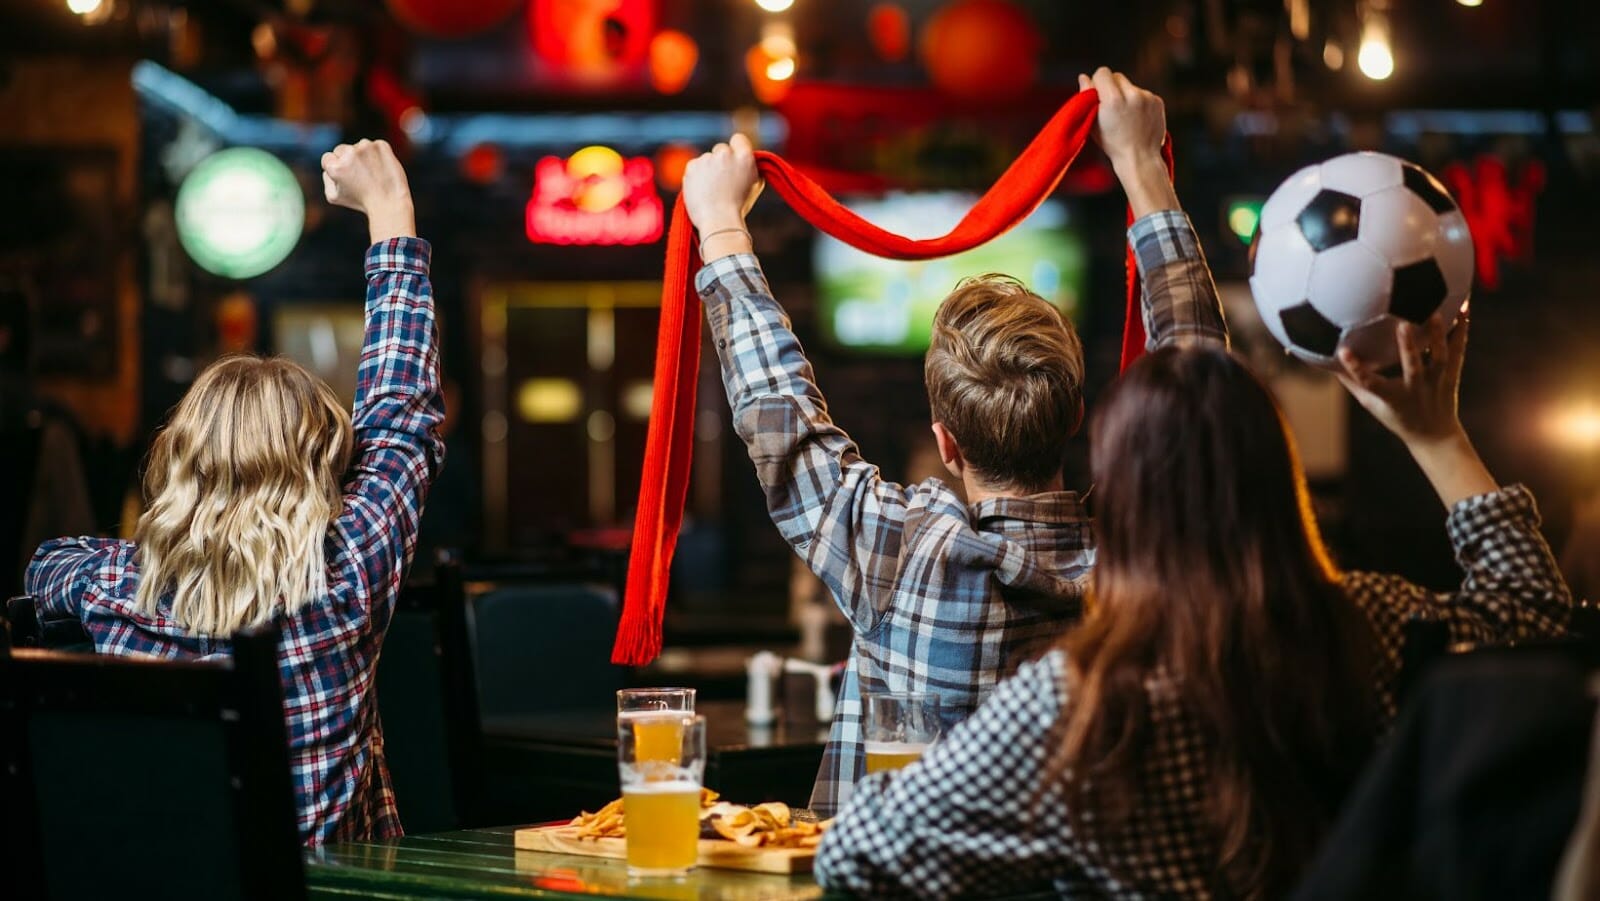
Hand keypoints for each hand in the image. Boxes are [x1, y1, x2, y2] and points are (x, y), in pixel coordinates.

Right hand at [322, 139, 415, 242]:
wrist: (391, 202)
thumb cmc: (362, 202)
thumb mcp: (334, 197)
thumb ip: (326, 179)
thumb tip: (329, 165)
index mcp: (336, 167)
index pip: (327, 158)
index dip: (336, 169)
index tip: (347, 178)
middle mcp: (349, 153)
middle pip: (341, 149)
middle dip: (348, 160)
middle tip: (360, 177)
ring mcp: (366, 147)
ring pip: (359, 147)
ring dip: (363, 156)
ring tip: (372, 174)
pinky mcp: (381, 145)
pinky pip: (375, 146)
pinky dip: (378, 155)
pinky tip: (382, 168)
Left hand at [682, 134, 763, 246]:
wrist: (718, 221)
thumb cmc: (738, 207)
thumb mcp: (754, 185)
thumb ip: (749, 167)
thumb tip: (745, 158)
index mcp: (745, 157)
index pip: (739, 139)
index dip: (736, 148)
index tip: (733, 158)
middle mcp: (725, 154)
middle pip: (721, 149)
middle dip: (721, 161)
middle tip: (722, 181)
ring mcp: (707, 159)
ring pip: (707, 159)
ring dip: (708, 170)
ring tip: (711, 191)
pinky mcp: (692, 166)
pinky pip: (695, 166)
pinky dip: (697, 176)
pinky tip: (702, 190)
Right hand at [1078, 68, 1175, 216]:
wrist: (1140, 158)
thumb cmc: (1112, 143)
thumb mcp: (1093, 123)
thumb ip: (1087, 97)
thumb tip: (1083, 76)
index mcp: (1113, 99)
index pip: (1103, 72)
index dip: (1098, 82)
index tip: (1098, 94)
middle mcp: (1131, 94)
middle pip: (1117, 76)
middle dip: (1112, 87)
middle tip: (1111, 107)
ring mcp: (1147, 97)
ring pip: (1130, 86)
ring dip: (1126, 95)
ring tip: (1126, 117)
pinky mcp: (1157, 100)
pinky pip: (1143, 93)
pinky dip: (1138, 102)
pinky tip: (1136, 118)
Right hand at [1338, 309, 1495, 506]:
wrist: (1434, 435)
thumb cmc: (1396, 416)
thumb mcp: (1371, 404)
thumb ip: (1352, 382)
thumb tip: (1326, 361)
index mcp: (1392, 398)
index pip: (1370, 383)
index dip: (1355, 368)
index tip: (1343, 351)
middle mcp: (1415, 389)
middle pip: (1412, 367)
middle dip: (1408, 347)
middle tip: (1403, 324)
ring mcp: (1436, 382)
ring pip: (1439, 358)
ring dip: (1438, 336)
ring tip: (1437, 313)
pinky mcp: (1451, 376)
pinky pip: (1457, 351)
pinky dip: (1461, 331)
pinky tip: (1465, 309)